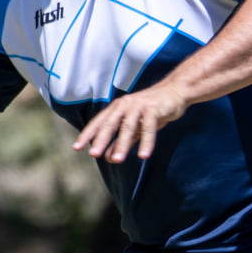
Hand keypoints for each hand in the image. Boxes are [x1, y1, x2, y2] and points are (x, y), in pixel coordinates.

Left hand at [72, 84, 188, 162]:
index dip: (87, 134)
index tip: (77, 148)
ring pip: (128, 126)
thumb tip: (108, 158)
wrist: (175, 92)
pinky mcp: (154, 109)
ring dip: (122, 144)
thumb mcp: (134, 127)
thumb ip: (121, 141)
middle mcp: (125, 105)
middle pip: (110, 124)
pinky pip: (148, 127)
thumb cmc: (151, 110)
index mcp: (117, 108)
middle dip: (101, 140)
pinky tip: (143, 156)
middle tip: (93, 154)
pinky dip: (146, 142)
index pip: (99, 122)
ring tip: (117, 160)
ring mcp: (139, 106)